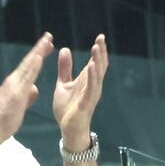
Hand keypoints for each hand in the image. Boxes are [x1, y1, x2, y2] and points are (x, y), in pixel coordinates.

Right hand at [0, 33, 54, 140]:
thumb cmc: (5, 121)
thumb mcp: (21, 106)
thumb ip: (28, 96)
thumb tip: (35, 88)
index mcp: (15, 84)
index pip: (28, 67)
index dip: (37, 55)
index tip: (46, 45)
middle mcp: (13, 81)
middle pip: (28, 62)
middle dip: (39, 48)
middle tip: (49, 36)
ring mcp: (14, 86)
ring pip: (27, 66)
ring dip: (37, 52)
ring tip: (46, 41)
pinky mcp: (16, 92)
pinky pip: (26, 77)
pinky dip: (32, 66)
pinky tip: (39, 58)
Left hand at [53, 34, 108, 150]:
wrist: (68, 129)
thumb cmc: (67, 108)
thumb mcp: (63, 84)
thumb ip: (65, 68)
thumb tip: (65, 49)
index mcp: (87, 80)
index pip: (95, 62)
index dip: (98, 50)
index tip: (99, 37)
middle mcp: (93, 86)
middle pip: (100, 66)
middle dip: (101, 52)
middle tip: (101, 38)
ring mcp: (91, 94)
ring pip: (97, 75)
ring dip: (97, 61)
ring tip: (96, 48)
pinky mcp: (87, 103)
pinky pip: (91, 88)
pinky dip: (92, 77)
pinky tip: (91, 66)